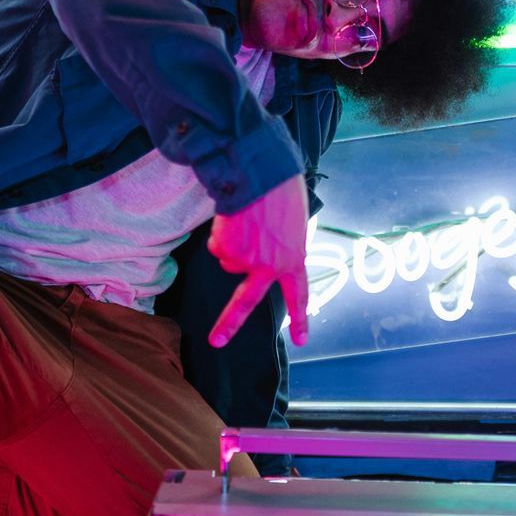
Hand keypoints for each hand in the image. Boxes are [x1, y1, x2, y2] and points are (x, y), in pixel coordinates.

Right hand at [206, 174, 309, 348]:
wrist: (262, 174)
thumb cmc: (282, 192)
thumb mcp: (295, 225)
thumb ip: (284, 247)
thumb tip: (264, 255)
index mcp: (294, 260)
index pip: (299, 295)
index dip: (300, 319)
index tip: (300, 340)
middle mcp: (269, 266)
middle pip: (245, 302)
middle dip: (228, 324)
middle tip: (215, 341)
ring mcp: (246, 260)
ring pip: (228, 261)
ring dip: (231, 244)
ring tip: (244, 221)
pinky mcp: (226, 249)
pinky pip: (216, 246)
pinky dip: (221, 233)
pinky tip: (233, 218)